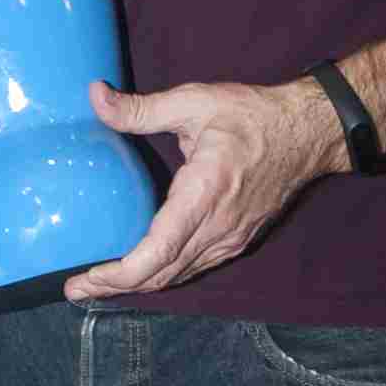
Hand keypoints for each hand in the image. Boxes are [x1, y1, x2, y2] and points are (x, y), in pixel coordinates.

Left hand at [63, 74, 346, 300]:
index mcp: (204, 194)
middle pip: (160, 276)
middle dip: (114, 287)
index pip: (155, 254)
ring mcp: (230, 240)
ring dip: (137, 286)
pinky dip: (162, 276)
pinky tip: (142, 270)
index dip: (116, 275)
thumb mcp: (194, 102)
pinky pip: (194, 268)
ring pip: (177, 278)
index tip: (83, 280)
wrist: (310, 133)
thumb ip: (140, 109)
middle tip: (75, 289)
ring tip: (100, 284)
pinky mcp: (237, 241)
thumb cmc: (253, 116)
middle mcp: (218, 228)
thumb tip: (94, 96)